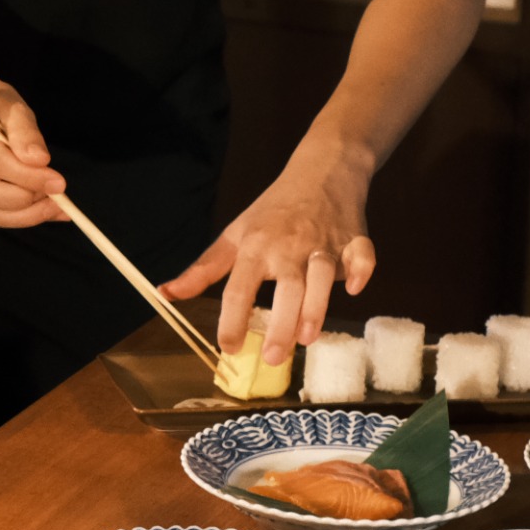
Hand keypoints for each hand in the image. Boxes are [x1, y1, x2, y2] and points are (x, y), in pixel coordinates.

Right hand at [0, 55, 66, 229]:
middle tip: (57, 197)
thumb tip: (39, 160)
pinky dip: (16, 217)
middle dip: (24, 200)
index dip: (27, 176)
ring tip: (53, 206)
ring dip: (23, 215)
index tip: (59, 183)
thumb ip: (25, 131)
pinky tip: (41, 210)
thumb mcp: (11, 104)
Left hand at [165, 135, 377, 358]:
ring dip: (316, 308)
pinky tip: (354, 290)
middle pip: (285, 289)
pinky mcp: (355, 239)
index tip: (228, 348)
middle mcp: (289, 246)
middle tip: (272, 358)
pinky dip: (361, 272)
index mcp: (256, 246)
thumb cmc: (273, 210)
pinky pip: (362, 257)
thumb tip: (166, 294)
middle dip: (279, 325)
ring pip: (322, 277)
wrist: (322, 171)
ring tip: (306, 338)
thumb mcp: (234, 234)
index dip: (232, 318)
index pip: (239, 286)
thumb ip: (203, 269)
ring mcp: (324, 243)